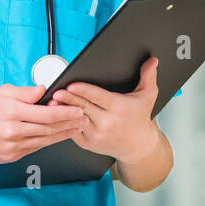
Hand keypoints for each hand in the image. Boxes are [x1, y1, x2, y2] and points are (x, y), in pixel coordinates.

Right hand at [0, 84, 86, 163]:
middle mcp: (13, 131)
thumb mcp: (1, 92)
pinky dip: (48, 141)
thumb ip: (25, 92)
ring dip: (63, 135)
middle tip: (83, 119)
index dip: (66, 113)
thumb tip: (43, 90)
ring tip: (75, 129)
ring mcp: (12, 146)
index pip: (47, 114)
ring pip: (44, 140)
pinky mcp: (11, 156)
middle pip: (49, 128)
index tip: (77, 110)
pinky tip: (56, 136)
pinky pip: (35, 148)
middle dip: (69, 124)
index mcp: (12, 112)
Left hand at [47, 56, 161, 163]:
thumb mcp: (148, 96)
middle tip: (57, 92)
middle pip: (84, 107)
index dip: (83, 91)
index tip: (71, 85)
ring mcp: (97, 135)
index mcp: (119, 108)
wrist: (138, 146)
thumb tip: (152, 60)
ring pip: (76, 120)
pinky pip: (73, 132)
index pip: (98, 97)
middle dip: (69, 99)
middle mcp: (108, 123)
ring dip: (63, 112)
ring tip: (52, 103)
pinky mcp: (88, 144)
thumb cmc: (140, 118)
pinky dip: (64, 124)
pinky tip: (56, 115)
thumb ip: (148, 76)